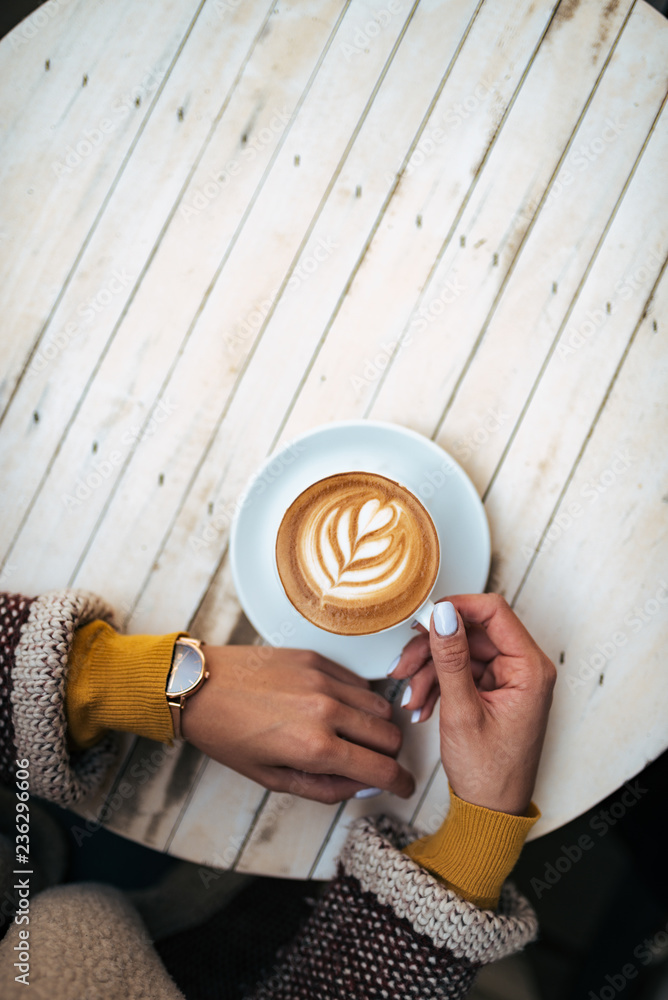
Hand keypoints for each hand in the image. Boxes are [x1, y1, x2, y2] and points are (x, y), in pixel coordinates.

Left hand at [181, 645, 414, 803]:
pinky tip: (338, 709)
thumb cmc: (227, 736)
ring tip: (355, 736)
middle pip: (391, 736)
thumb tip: (364, 785)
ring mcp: (324, 679)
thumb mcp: (271, 779)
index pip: (382, 769)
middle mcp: (327, 710)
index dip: (401, 783)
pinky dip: (359, 700)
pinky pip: (359, 681)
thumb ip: (324, 788)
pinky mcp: (317, 658)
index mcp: (315, 748)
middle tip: (374, 763)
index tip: (403, 786)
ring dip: (377, 726)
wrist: (199, 686)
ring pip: (381, 706)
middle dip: (390, 756)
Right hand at [390, 595, 555, 813]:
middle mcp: (523, 668)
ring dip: (429, 671)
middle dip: (432, 649)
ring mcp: (508, 679)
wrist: (490, 812)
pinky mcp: (493, 689)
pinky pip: (460, 671)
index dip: (455, 608)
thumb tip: (443, 614)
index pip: (493, 611)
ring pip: (459, 652)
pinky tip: (421, 705)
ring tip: (411, 697)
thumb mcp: (462, 712)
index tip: (423, 617)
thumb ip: (451, 659)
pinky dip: (436, 685)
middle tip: (403, 665)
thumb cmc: (489, 773)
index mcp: (530, 668)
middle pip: (470, 632)